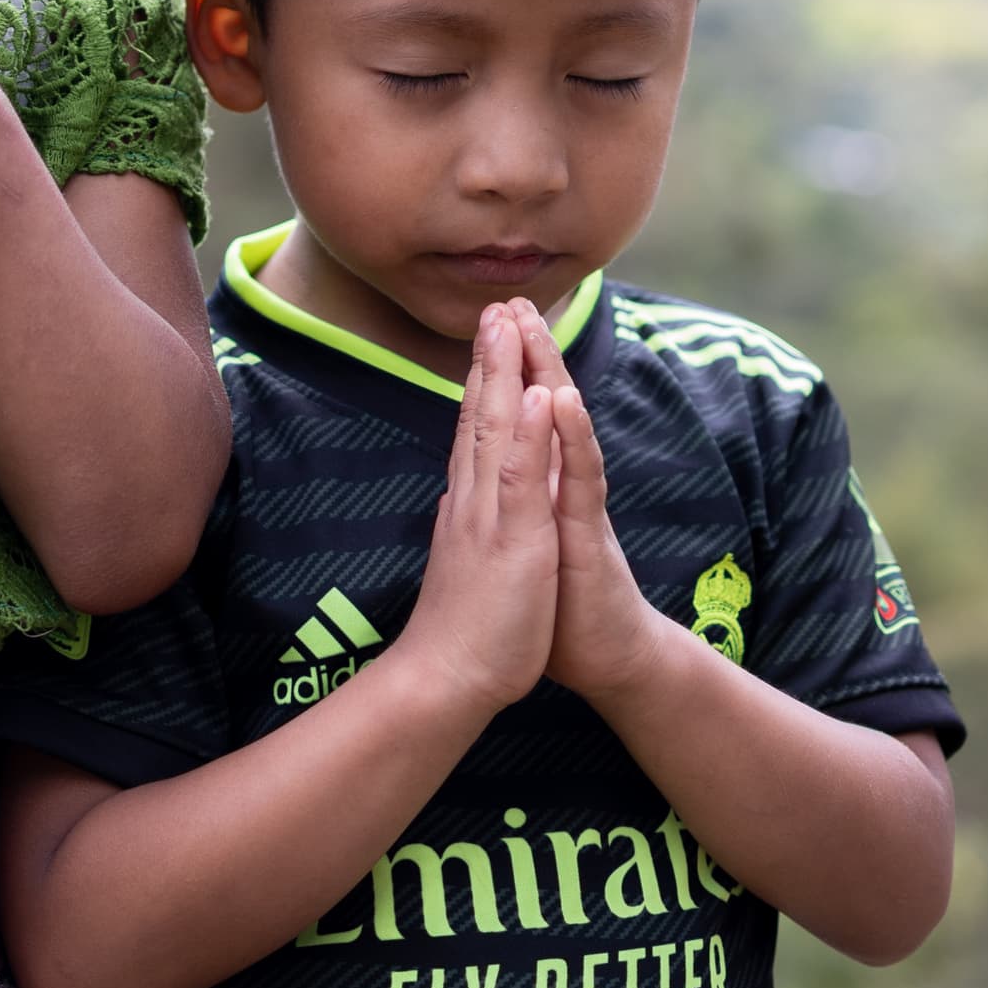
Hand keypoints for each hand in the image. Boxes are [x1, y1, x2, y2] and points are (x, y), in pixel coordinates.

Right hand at [391, 300, 561, 720]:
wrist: (444, 682)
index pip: (474, 432)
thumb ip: (464, 526)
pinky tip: (543, 393)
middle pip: (479, 416)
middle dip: (488, 357)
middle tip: (493, 304)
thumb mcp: (467, 565)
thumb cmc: (462, 634)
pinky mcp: (514, 540)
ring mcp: (489, 515)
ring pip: (496, 430)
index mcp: (468, 507)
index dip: (481, 382)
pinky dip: (534, 432)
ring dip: (505, 372)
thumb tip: (454, 499)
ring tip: (508, 320)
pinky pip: (524, 477)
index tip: (487, 336)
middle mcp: (472, 500)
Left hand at [522, 315, 670, 703]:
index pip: (514, 419)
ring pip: (561, 431)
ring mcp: (574, 508)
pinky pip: (579, 478)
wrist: (605, 660)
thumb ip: (515, 503)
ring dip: (548, 375)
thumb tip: (484, 472)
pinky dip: (569, 436)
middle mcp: (555, 488)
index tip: (486, 322)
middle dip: (526, 354)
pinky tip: (562, 402)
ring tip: (535, 329)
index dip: (500, 371)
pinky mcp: (588, 536)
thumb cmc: (559, 608)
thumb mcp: (524, 547)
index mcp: (531, 490)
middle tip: (511, 300)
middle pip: (540, 409)